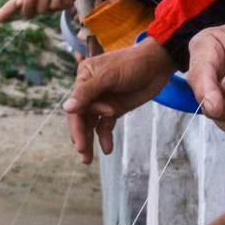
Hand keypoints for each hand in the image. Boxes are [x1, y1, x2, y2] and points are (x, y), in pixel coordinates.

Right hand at [63, 39, 176, 163]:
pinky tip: (107, 149)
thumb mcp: (109, 77)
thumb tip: (66, 108)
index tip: (80, 142)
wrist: (157, 64)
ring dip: (90, 141)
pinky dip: (105, 137)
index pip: (75, 105)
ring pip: (92, 124)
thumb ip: (88, 93)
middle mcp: (90, 91)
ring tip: (87, 160)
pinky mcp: (115, 109)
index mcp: (84, 78)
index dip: (76, 125)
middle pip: (81, 117)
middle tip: (83, 153)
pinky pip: (106, 125)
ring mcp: (103, 101)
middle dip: (81, 136)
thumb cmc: (131, 64)